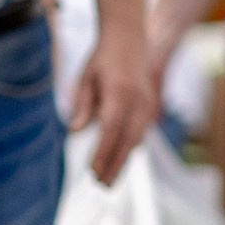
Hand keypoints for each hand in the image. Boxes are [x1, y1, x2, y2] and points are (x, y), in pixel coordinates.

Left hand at [69, 26, 159, 186]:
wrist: (129, 39)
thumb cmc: (102, 59)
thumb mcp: (86, 79)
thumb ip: (82, 106)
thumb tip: (74, 133)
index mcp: (119, 92)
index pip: (110, 129)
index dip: (102, 152)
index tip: (92, 171)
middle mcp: (138, 100)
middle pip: (127, 140)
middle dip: (115, 164)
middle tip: (102, 185)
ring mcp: (147, 103)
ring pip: (137, 139)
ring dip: (123, 161)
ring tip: (109, 180)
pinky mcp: (150, 106)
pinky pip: (141, 133)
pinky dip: (130, 149)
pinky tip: (119, 160)